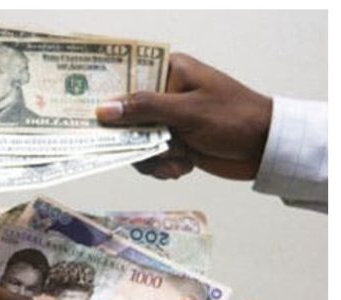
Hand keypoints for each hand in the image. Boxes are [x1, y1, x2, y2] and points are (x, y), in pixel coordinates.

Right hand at [96, 53, 272, 179]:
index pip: (127, 80)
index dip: (108, 98)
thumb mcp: (187, 111)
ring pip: (138, 142)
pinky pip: (152, 157)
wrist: (266, 148)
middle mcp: (165, 95)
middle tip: (147, 150)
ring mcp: (169, 121)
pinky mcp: (175, 143)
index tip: (93, 117)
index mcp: (170, 72)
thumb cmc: (232, 118)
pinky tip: (182, 169)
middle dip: (137, 140)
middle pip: (127, 117)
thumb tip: (104, 110)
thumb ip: (144, 109)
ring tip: (176, 162)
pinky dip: (164, 167)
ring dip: (154, 158)